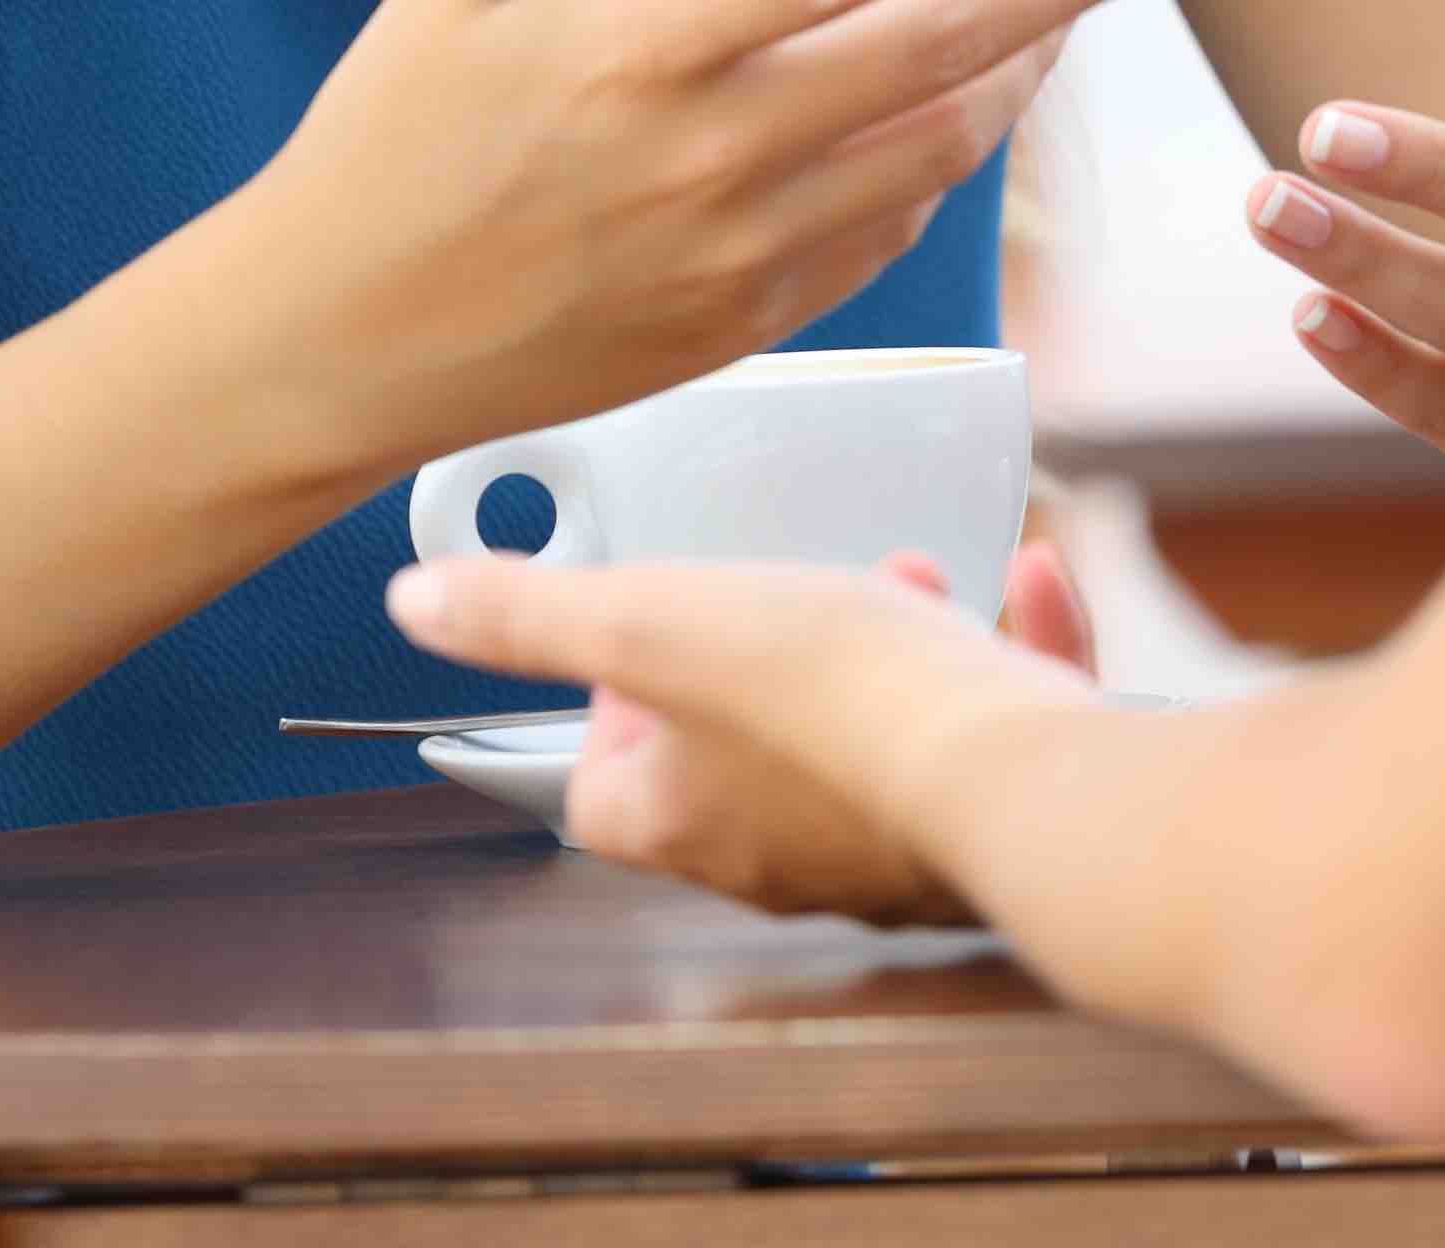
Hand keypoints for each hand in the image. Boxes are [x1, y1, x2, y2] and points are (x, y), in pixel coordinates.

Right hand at [238, 0, 1230, 473]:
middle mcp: (708, 153)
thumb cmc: (384, 151)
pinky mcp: (748, 322)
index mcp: (637, 51)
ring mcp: (738, 250)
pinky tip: (978, 102)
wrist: (332, 350)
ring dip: (1033, 66)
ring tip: (1089, 1)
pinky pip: (891, 231)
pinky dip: (952, 158)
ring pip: (941, 145)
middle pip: (941, 50)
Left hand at [390, 539, 1096, 921]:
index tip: (646, 628)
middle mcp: (778, 861)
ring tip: (907, 583)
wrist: (1013, 778)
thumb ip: (531, 614)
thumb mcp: (654, 621)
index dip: (607, 707)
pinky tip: (1028, 583)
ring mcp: (890, 853)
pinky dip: (998, 657)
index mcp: (681, 823)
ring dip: (878, 655)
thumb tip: (417, 602)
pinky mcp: (992, 828)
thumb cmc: (829, 702)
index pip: (601, 788)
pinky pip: (981, 739)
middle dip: (758, 660)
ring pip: (864, 751)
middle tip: (787, 588)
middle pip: (734, 764)